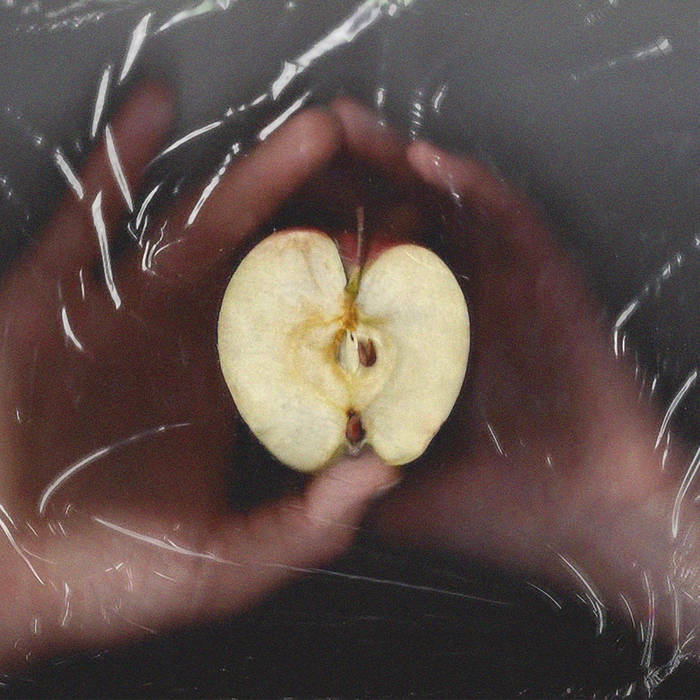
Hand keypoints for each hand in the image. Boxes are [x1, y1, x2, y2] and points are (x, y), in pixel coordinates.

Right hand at [0, 85, 397, 670]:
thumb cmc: (105, 576)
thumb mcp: (224, 566)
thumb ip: (308, 527)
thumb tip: (388, 472)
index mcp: (234, 393)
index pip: (315, 327)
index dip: (368, 288)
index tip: (422, 250)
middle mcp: (190, 341)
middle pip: (274, 261)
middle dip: (334, 214)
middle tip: (391, 168)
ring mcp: (122, 310)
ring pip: (199, 227)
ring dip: (258, 175)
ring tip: (318, 132)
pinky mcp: (48, 297)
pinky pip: (85, 218)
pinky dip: (115, 162)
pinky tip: (155, 109)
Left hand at [329, 99, 695, 647]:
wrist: (590, 521)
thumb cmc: (492, 511)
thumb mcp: (391, 494)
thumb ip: (333, 477)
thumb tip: (275, 466)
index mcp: (411, 342)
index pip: (349, 277)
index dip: (305, 244)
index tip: (259, 222)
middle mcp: (450, 301)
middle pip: (389, 225)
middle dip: (340, 185)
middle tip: (296, 147)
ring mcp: (498, 286)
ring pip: (441, 207)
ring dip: (392, 165)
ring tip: (341, 125)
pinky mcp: (543, 282)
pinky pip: (506, 220)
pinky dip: (468, 186)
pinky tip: (423, 161)